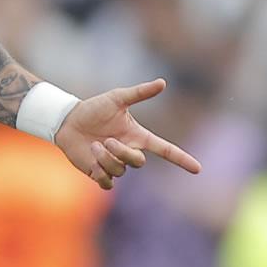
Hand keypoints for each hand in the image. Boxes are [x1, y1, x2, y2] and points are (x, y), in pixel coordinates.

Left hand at [54, 78, 201, 189]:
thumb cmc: (94, 109)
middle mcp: (129, 152)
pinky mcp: (100, 174)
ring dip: (105, 158)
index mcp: (138, 136)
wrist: (68, 121)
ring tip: (93, 146)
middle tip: (106, 140)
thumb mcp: (117, 98)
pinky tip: (92, 161)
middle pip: (138, 162)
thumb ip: (140, 93)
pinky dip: (101, 173)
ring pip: (120, 171)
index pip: (165, 149)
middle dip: (122, 152)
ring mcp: (115, 165)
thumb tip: (163, 82)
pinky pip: (108, 184)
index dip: (181, 159)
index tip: (198, 168)